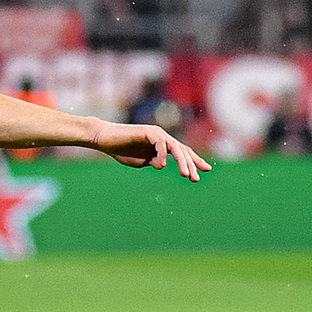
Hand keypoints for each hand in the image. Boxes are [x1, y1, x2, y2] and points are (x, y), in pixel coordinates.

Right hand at [94, 123, 211, 180]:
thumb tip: (163, 165)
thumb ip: (154, 162)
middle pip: (182, 151)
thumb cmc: (122, 150)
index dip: (195, 161)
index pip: (183, 152)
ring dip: (182, 161)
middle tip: (195, 179)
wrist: (105, 140)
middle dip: (191, 165)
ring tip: (186, 175)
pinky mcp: (147, 132)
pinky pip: (160, 143)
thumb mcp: (142, 161)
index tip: (207, 170)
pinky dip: (162, 155)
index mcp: (163, 145)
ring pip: (175, 147)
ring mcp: (156, 134)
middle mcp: (162, 137)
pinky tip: (161, 165)